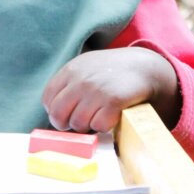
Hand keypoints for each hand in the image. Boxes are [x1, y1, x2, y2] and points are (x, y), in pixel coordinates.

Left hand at [41, 47, 179, 132]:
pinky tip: (111, 117)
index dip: (55, 111)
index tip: (66, 115)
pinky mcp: (113, 101)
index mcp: (71, 70)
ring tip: (98, 117)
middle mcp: (81, 80)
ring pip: (78, 123)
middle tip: (79, 123)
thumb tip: (54, 112)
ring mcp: (96, 90)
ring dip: (88, 126)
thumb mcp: (87, 67)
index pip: (48, 99)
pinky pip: (98, 126)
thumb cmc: (113, 72)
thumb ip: (69, 84)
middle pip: (58, 115)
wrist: (144, 67)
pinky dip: (104, 126)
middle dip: (67, 124)